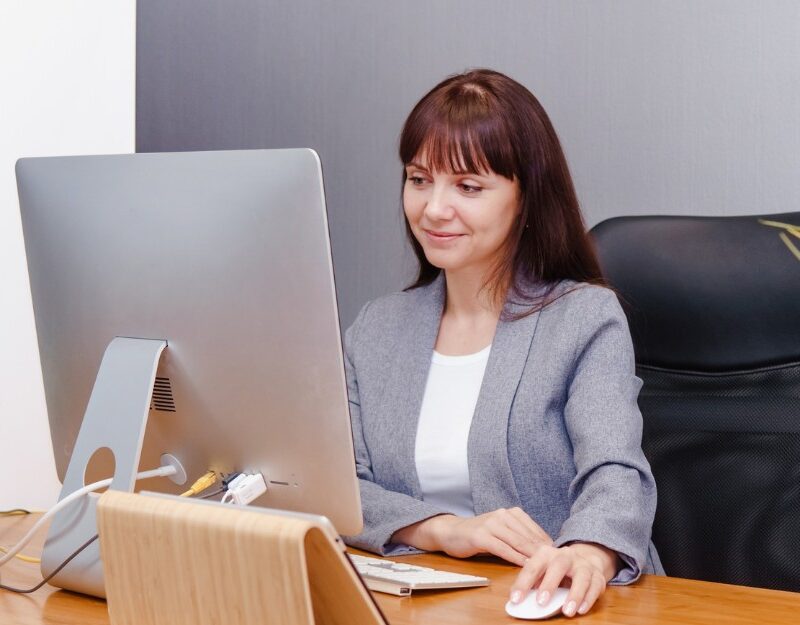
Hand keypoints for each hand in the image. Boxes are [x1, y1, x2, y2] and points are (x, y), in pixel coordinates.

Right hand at [391, 507, 551, 566]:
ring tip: (546, 567)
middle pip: (528, 536)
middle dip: (544, 552)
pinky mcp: (481, 535)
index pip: (534, 530)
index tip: (561, 558)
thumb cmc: (479, 535)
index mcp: (510, 513)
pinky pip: (503, 548)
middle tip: (558, 565)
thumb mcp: (502, 532)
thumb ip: (519, 538)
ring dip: (533, 556)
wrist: (451, 532)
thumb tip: (544, 551)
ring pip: (517, 542)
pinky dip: (515, 558)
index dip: (548, 545)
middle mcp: (502, 515)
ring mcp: (491, 524)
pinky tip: (525, 566)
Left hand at [509, 542, 618, 617]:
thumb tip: (521, 602)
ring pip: (582, 576)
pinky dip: (588, 599)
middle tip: (541, 603)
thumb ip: (533, 584)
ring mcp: (583, 564)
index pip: (533, 566)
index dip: (523, 583)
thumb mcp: (542, 572)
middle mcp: (566, 555)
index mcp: (546, 553)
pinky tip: (581, 610)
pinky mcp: (598, 576)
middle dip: (549, 584)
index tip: (515, 600)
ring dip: (574, 594)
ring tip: (567, 611)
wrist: (585, 559)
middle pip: (558, 565)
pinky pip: (595, 586)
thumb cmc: (556, 570)